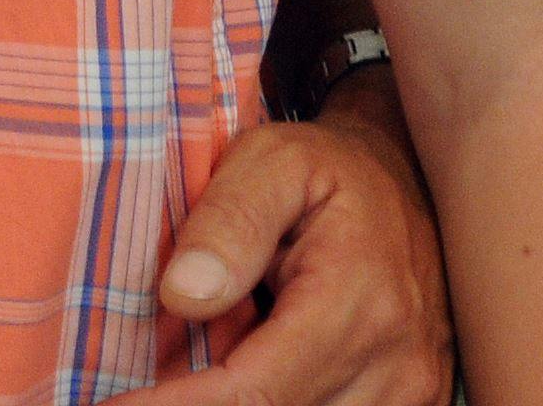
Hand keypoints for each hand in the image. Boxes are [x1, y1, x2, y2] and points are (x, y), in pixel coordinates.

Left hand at [110, 76, 450, 405]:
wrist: (407, 182)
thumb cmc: (327, 167)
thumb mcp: (272, 160)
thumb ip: (230, 221)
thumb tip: (182, 295)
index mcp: (359, 303)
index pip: (257, 391)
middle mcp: (397, 364)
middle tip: (131, 385)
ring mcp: (411, 391)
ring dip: (239, 403)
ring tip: (188, 365)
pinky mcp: (410, 402)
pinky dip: (276, 402)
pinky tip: (232, 377)